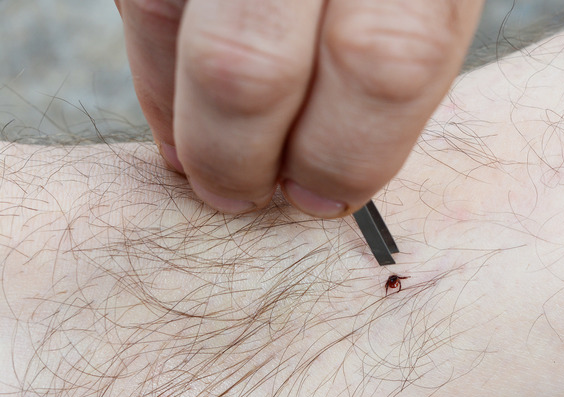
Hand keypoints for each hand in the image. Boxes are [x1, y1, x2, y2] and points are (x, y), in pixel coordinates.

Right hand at [115, 0, 483, 216]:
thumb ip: (401, 59)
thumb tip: (330, 172)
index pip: (384, 59)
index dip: (347, 153)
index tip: (324, 198)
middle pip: (252, 62)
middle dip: (239, 157)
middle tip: (245, 195)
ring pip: (171, 24)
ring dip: (182, 121)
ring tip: (205, 164)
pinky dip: (155, 69)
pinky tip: (179, 105)